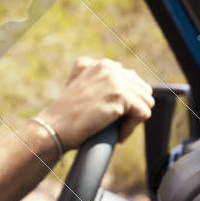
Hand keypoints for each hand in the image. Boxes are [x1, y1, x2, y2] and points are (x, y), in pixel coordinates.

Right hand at [37, 57, 155, 149]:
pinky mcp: (119, 95)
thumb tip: (128, 84)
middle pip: (142, 90)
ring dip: (133, 120)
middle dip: (133, 111)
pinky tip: (118, 135)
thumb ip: (100, 81)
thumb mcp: (81, 89)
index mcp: (101, 64)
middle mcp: (109, 67)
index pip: (132, 80)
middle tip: (117, 126)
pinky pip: (143, 113)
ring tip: (117, 131)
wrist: (53, 127)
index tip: (113, 117)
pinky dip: (132, 128)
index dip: (127, 103)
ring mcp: (114, 80)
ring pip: (146, 101)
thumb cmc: (65, 116)